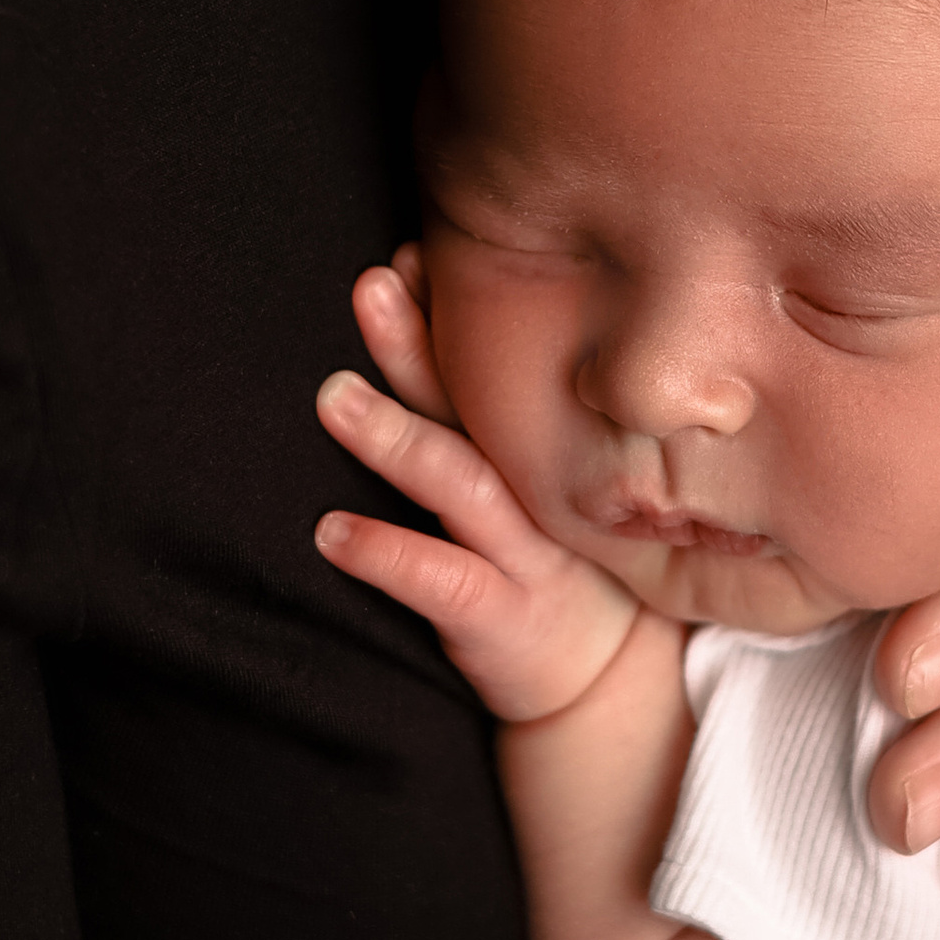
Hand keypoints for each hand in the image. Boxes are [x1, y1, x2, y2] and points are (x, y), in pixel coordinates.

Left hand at [315, 259, 639, 719]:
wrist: (609, 686)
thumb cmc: (560, 567)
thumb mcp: (547, 488)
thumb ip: (494, 426)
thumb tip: (438, 334)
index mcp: (541, 452)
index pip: (493, 370)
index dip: (450, 312)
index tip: (409, 254)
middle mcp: (536, 489)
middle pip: (473, 406)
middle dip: (419, 344)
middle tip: (371, 286)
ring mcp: (523, 552)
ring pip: (459, 483)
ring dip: (394, 435)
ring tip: (333, 397)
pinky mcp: (502, 617)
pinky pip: (441, 580)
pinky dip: (385, 553)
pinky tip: (331, 532)